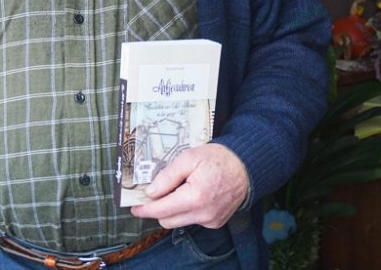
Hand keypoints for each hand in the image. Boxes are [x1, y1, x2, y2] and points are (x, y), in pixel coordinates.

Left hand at [129, 143, 248, 228]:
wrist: (245, 166)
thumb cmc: (218, 159)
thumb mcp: (189, 157)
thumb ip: (168, 175)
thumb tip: (151, 192)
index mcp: (195, 197)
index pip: (162, 210)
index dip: (145, 209)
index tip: (134, 207)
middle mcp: (203, 214)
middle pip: (167, 220)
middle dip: (158, 208)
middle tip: (155, 193)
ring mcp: (211, 220)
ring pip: (179, 222)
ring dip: (172, 210)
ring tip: (179, 189)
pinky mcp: (215, 222)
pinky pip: (192, 220)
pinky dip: (187, 210)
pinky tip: (193, 194)